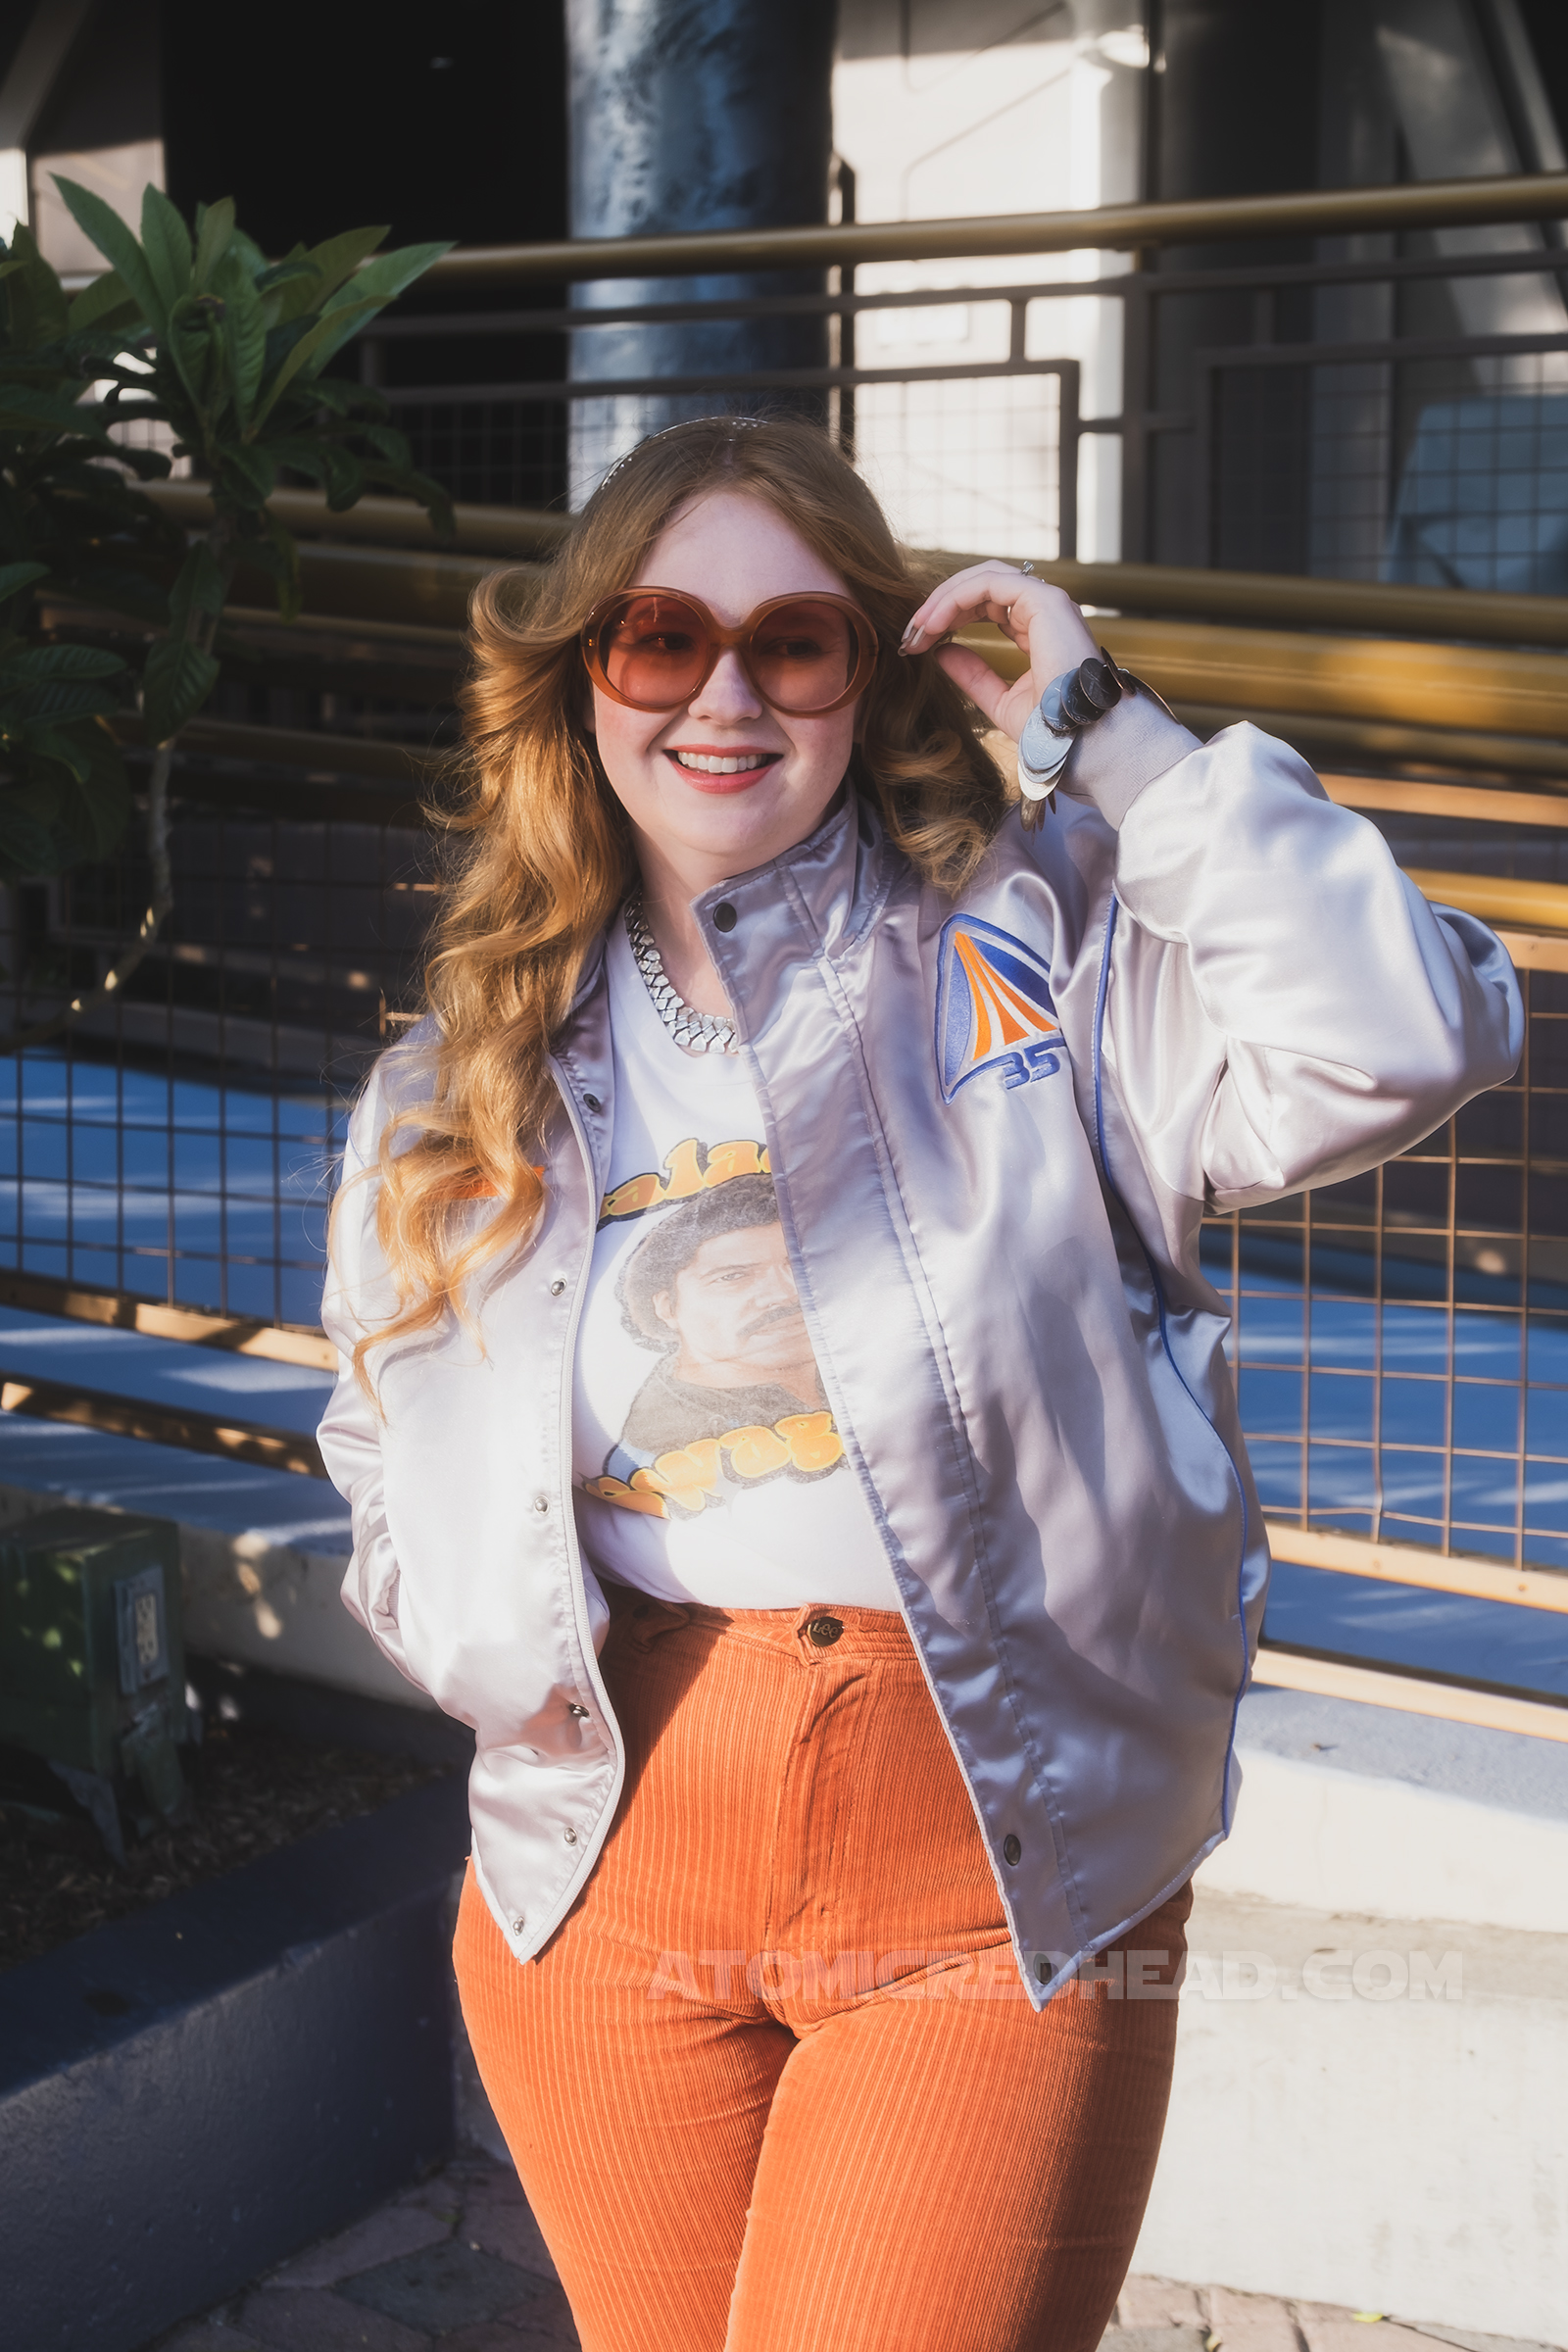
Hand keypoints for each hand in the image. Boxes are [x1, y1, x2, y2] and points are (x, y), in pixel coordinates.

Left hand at [900, 562, 1097, 744]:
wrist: (1078, 741)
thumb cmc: (1050, 728)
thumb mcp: (998, 700)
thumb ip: (972, 674)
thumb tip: (941, 653)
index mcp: (1037, 629)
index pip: (987, 604)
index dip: (949, 616)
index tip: (919, 643)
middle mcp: (1043, 610)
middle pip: (981, 585)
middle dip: (941, 605)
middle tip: (911, 633)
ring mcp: (1047, 601)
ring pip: (983, 578)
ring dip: (943, 599)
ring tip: (918, 628)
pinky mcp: (1044, 601)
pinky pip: (989, 584)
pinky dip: (955, 598)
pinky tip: (934, 624)